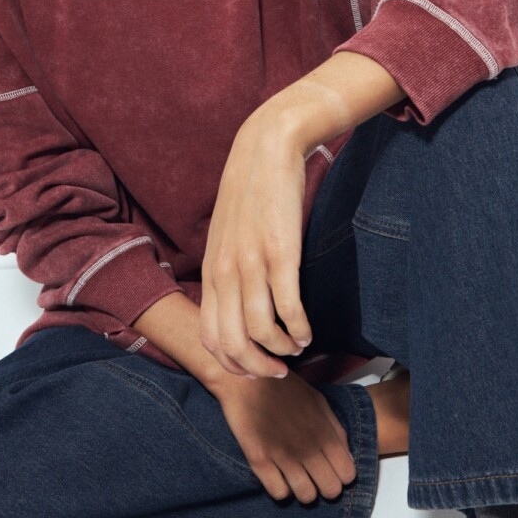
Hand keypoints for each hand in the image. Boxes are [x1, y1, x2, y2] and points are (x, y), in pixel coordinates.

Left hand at [200, 112, 312, 378]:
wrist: (266, 147)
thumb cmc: (250, 193)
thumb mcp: (226, 236)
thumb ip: (227, 270)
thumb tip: (237, 306)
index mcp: (211, 272)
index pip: (211, 338)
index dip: (234, 363)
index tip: (256, 367)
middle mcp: (226, 273)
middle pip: (232, 345)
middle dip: (256, 368)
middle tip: (278, 370)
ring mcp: (252, 264)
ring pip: (259, 332)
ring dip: (281, 351)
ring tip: (297, 348)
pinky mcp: (281, 253)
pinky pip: (288, 308)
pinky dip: (298, 330)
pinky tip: (307, 332)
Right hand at [214, 368, 356, 502]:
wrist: (246, 380)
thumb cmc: (284, 389)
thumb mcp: (318, 402)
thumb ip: (336, 430)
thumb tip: (348, 458)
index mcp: (325, 433)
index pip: (347, 474)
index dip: (342, 475)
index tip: (332, 470)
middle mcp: (308, 447)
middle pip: (330, 489)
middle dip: (326, 487)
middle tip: (316, 478)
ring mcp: (284, 455)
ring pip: (306, 496)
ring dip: (304, 491)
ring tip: (298, 480)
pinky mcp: (259, 460)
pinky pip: (279, 493)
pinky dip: (282, 490)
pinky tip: (279, 477)